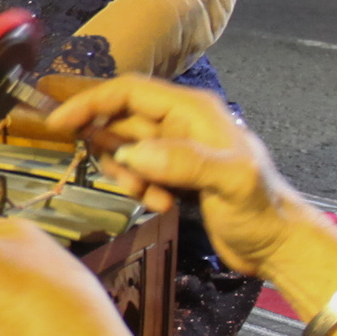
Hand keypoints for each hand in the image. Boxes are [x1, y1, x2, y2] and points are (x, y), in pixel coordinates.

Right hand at [38, 75, 312, 284]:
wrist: (278, 244)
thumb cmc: (262, 210)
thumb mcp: (230, 182)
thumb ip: (184, 162)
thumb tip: (131, 153)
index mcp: (193, 110)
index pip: (129, 91)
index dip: (90, 102)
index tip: (58, 123)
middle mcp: (181, 122)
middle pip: (121, 118)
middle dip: (110, 149)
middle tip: (125, 180)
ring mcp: (176, 148)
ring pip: (125, 148)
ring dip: (127, 174)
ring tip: (152, 196)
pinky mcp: (174, 173)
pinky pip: (137, 170)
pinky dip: (140, 188)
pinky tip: (164, 205)